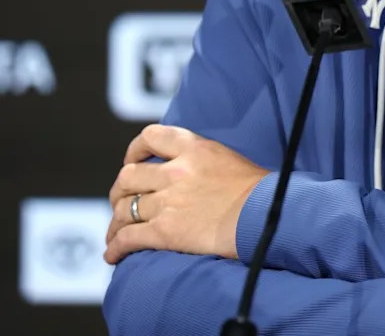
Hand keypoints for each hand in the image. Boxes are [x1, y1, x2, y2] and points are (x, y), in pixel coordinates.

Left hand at [104, 124, 268, 264]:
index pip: (150, 136)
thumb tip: (188, 171)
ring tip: (117, 232)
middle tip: (122, 201)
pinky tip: (113, 255)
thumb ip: (201, 160)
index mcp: (193, 148)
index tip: (133, 161)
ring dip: (116, 222)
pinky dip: (116, 248)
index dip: (134, 150)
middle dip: (120, 191)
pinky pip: (127, 239)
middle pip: (128, 176)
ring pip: (124, 209)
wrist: (264, 215)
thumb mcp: (227, 159)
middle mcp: (175, 171)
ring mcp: (168, 201)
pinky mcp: (165, 231)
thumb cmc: (258, 190)